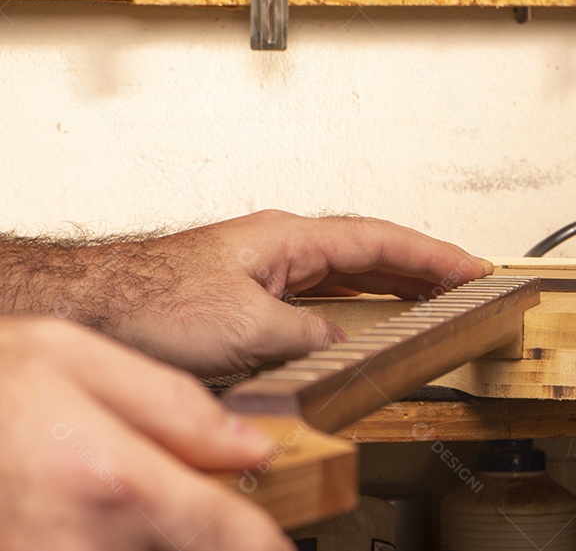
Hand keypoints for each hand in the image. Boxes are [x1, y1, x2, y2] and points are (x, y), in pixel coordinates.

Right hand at [0, 317, 290, 549]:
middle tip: (181, 497)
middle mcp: (76, 542)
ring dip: (150, 535)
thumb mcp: (74, 358)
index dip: (266, 543)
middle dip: (201, 533)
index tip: (283, 543)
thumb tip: (249, 446)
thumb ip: (175, 406)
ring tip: (113, 497)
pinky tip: (93, 515)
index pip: (225, 533)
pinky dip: (105, 541)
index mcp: (108, 477)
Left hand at [44, 211, 492, 376]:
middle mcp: (282, 247)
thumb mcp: (246, 325)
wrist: (94, 303)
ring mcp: (268, 270)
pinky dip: (358, 307)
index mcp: (289, 238)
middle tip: (467, 281)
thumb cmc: (149, 298)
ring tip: (434, 297)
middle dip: (423, 266)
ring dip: (395, 285)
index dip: (432, 256)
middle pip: (371, 252)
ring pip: (349, 274)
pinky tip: (368, 322)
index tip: (471, 267)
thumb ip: (308, 336)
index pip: (380, 241)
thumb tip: (345, 347)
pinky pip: (323, 298)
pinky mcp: (253, 297)